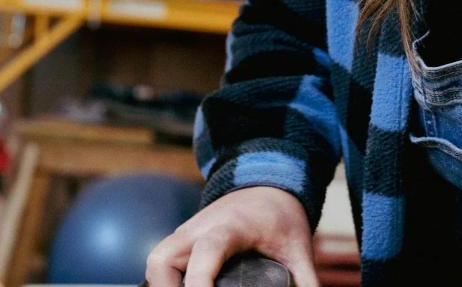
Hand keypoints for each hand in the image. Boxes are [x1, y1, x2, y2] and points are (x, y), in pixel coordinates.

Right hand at [145, 186, 319, 286]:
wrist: (267, 184)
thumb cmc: (281, 216)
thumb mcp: (298, 248)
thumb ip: (304, 280)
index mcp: (232, 227)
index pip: (208, 250)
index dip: (201, 282)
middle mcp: (201, 228)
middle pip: (163, 258)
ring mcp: (187, 232)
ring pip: (156, 260)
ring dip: (161, 285)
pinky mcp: (182, 239)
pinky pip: (161, 263)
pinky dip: (165, 281)